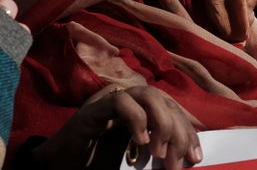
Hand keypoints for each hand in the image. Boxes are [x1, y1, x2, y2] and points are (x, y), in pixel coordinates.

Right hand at [32, 85, 202, 169]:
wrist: (60, 169)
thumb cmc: (97, 164)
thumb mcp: (136, 161)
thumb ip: (157, 154)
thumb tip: (187, 160)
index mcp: (143, 110)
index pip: (174, 110)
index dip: (189, 131)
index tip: (196, 157)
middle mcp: (131, 100)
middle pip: (166, 101)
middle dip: (178, 131)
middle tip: (177, 162)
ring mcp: (111, 100)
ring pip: (149, 94)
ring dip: (161, 123)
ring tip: (159, 153)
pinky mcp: (94, 108)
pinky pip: (120, 101)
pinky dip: (136, 119)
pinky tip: (140, 141)